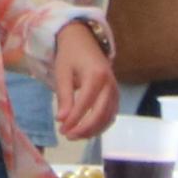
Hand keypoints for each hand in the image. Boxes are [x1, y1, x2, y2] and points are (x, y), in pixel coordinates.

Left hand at [49, 23, 117, 140]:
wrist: (84, 41)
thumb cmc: (70, 56)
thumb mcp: (62, 72)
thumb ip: (64, 96)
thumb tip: (62, 120)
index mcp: (96, 76)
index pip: (86, 103)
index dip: (74, 119)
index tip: (61, 128)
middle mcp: (110, 84)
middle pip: (101, 113)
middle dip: (84, 128)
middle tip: (67, 136)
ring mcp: (115, 90)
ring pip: (108, 117)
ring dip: (92, 130)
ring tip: (74, 135)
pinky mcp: (115, 95)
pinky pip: (111, 114)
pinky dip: (100, 125)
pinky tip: (86, 131)